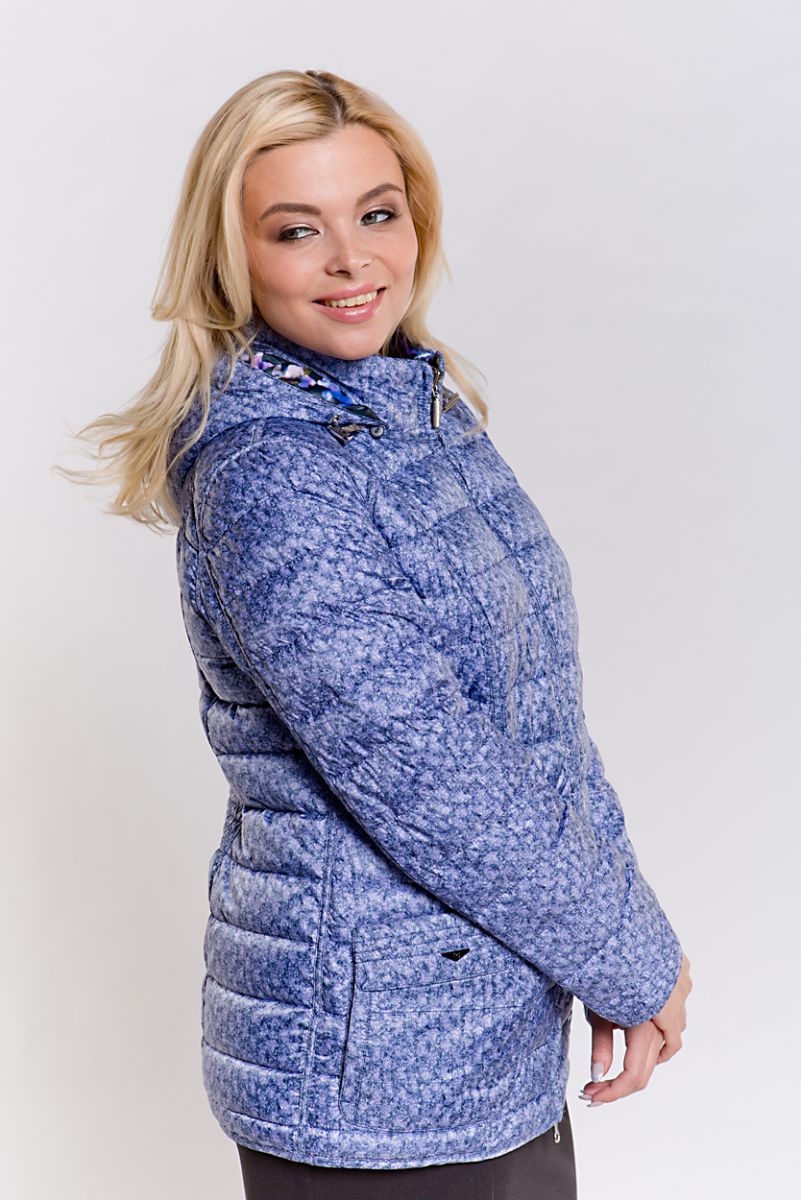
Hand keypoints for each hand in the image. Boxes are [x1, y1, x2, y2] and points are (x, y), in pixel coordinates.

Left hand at [581, 953, 691, 1105]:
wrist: (614, 916)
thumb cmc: (602, 959)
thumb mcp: (595, 1006)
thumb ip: (600, 1042)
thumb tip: (598, 1073)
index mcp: (649, 1020)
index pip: (635, 1074)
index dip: (613, 1091)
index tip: (593, 1095)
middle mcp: (672, 1006)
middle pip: (652, 1061)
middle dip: (624, 1078)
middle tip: (598, 1086)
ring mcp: (681, 987)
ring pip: (670, 1034)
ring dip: (646, 1045)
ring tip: (618, 1047)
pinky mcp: (681, 970)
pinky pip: (675, 1005)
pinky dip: (659, 1017)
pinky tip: (640, 1012)